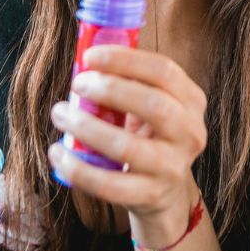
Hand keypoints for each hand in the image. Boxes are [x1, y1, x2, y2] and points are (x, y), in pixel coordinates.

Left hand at [48, 46, 208, 248]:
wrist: (165, 191)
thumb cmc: (148, 135)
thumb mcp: (150, 104)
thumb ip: (129, 80)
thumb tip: (87, 55)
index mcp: (191, 100)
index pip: (164, 71)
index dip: (125, 60)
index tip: (90, 56)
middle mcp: (190, 133)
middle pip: (154, 105)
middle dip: (109, 89)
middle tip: (77, 84)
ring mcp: (173, 167)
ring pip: (128, 147)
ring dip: (87, 128)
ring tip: (60, 114)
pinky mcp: (151, 195)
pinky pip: (110, 184)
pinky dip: (78, 168)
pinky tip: (58, 153)